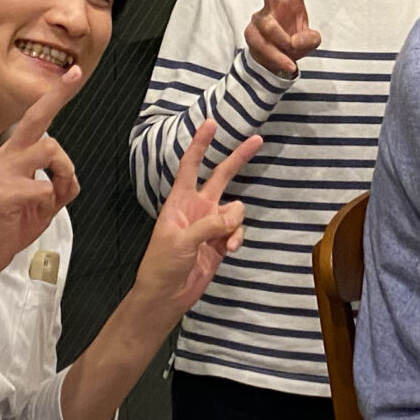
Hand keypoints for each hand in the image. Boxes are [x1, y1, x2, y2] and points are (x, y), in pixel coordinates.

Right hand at [0, 66, 82, 281]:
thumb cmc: (9, 222)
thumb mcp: (41, 202)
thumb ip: (57, 184)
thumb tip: (70, 178)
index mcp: (15, 155)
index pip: (36, 120)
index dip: (55, 97)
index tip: (74, 74)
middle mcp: (8, 156)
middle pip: (37, 119)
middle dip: (57, 96)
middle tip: (74, 75)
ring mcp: (4, 172)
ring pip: (50, 150)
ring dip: (63, 174)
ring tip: (54, 196)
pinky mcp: (4, 192)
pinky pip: (45, 188)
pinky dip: (51, 202)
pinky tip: (37, 211)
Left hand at [128, 121, 264, 317]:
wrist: (166, 295)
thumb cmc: (162, 264)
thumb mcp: (181, 240)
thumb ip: (209, 224)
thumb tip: (236, 212)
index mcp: (179, 201)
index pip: (190, 166)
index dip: (200, 144)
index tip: (210, 123)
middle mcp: (197, 208)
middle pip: (221, 176)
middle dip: (237, 159)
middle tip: (257, 139)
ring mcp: (211, 225)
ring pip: (235, 210)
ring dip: (235, 222)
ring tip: (226, 240)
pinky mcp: (221, 243)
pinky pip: (237, 232)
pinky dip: (237, 238)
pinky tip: (229, 251)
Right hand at [244, 0, 321, 75]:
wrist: (275, 64)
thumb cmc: (293, 46)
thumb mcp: (310, 42)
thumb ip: (310, 39)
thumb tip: (295, 41)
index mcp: (292, 3)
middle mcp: (273, 7)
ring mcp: (260, 19)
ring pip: (269, 27)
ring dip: (283, 45)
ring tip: (291, 60)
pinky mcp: (251, 34)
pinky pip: (264, 45)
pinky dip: (277, 57)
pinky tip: (286, 63)